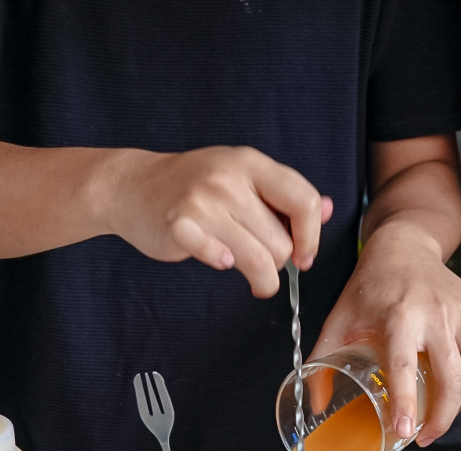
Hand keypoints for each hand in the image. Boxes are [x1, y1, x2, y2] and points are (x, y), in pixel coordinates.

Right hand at [104, 146, 331, 297]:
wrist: (132, 185)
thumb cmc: (192, 184)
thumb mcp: (241, 176)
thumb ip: (283, 194)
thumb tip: (328, 209)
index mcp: (250, 163)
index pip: (304, 201)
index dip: (311, 237)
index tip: (304, 256)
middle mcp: (228, 179)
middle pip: (282, 242)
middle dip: (278, 261)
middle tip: (263, 260)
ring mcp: (203, 202)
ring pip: (259, 259)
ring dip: (262, 278)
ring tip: (254, 277)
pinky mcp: (181, 227)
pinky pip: (221, 261)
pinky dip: (223, 265)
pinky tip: (218, 258)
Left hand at [309, 222, 460, 445]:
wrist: (404, 245)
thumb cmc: (369, 286)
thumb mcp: (339, 319)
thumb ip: (323, 361)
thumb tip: (315, 405)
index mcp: (399, 315)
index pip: (405, 367)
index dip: (407, 404)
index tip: (405, 432)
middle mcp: (436, 313)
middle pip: (453, 380)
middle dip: (443, 418)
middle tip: (424, 436)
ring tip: (440, 415)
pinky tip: (451, 388)